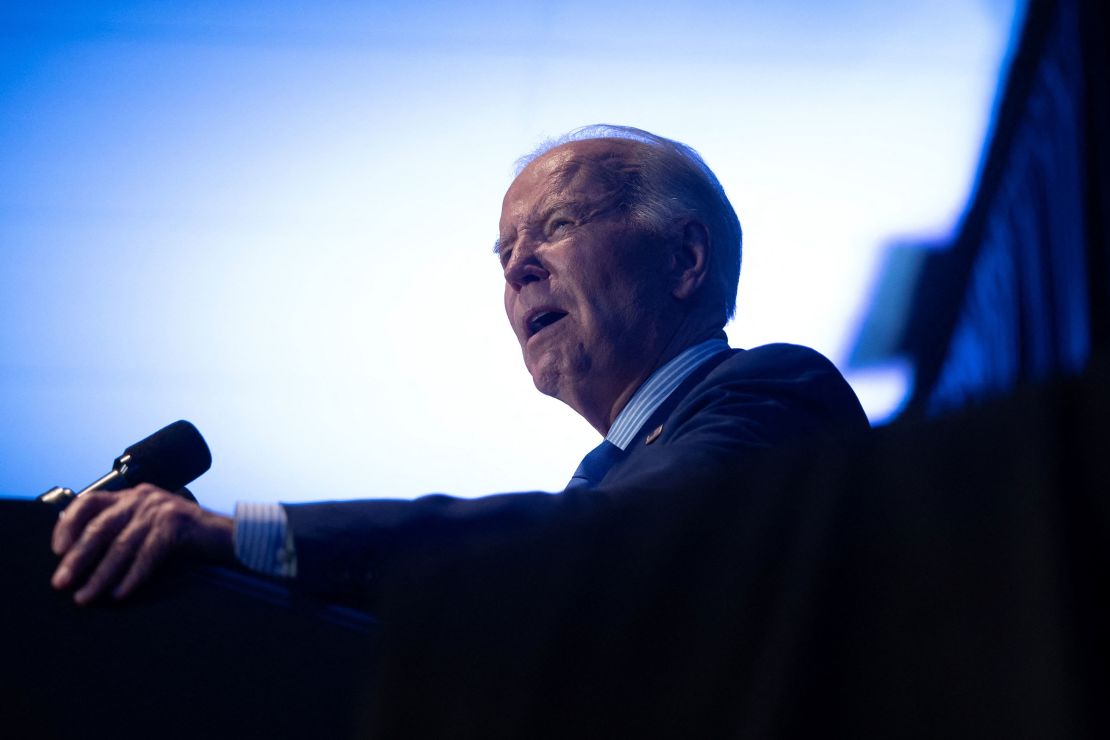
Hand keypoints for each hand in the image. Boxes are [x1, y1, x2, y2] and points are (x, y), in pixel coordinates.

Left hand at [50, 484, 233, 604]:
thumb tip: (79, 562)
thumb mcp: (149, 530)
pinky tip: (121, 593)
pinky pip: (148, 554)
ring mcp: (161, 508)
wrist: (231, 538)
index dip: (68, 524)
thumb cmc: (187, 540)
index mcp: (133, 496)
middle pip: (101, 527)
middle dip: (78, 558)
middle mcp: (144, 497)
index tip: (58, 550)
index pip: (90, 502)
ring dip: (101, 575)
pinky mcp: (178, 524)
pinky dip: (132, 576)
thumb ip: (122, 534)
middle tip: (62, 582)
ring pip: (122, 545)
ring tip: (86, 596)